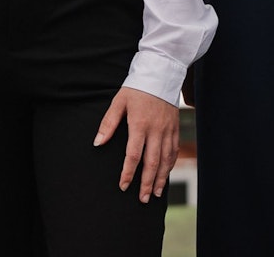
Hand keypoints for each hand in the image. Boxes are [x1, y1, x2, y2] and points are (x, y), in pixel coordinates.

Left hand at [94, 87, 178, 202]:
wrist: (160, 74)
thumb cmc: (136, 88)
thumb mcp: (119, 102)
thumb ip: (108, 124)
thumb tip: (98, 143)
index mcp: (140, 125)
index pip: (133, 155)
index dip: (128, 172)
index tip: (123, 186)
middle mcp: (156, 130)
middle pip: (152, 162)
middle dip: (146, 183)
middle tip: (142, 199)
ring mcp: (168, 130)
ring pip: (165, 160)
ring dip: (160, 178)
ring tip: (154, 194)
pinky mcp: (175, 128)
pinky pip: (174, 151)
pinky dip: (170, 165)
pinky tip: (165, 175)